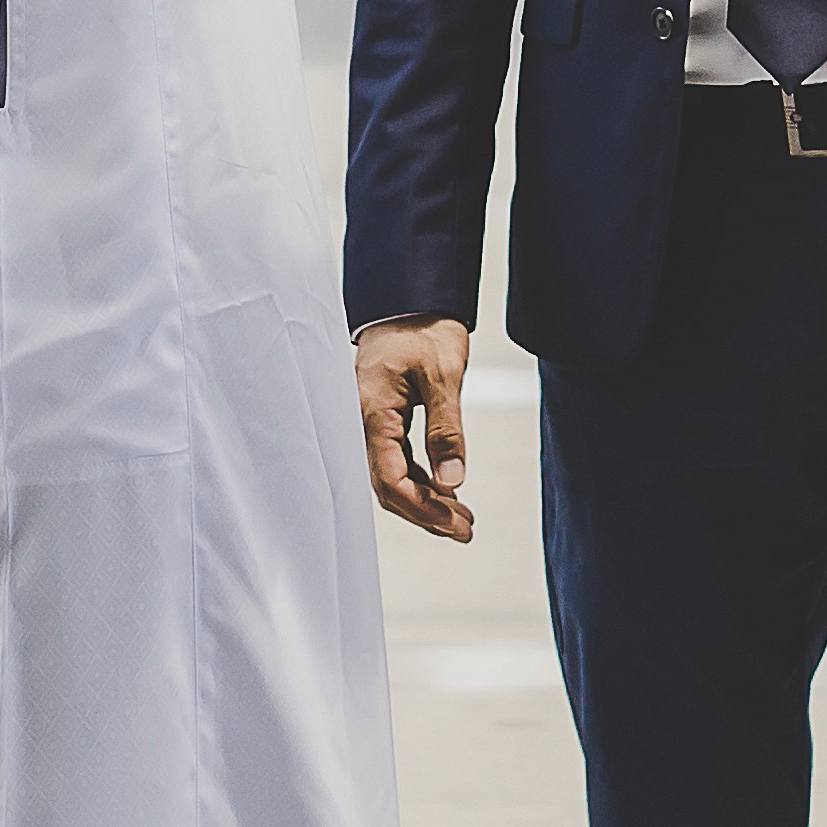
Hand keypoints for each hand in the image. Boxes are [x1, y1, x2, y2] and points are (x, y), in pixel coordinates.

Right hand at [356, 318, 474, 541]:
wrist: (410, 295)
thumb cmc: (423, 327)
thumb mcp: (444, 375)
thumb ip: (446, 429)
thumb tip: (453, 481)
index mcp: (371, 413)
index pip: (390, 479)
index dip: (421, 508)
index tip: (454, 524)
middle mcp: (362, 422)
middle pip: (388, 486)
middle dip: (425, 513)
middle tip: (464, 530)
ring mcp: (369, 421)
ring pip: (392, 475)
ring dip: (425, 499)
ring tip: (461, 517)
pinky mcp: (381, 417)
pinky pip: (395, 458)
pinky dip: (420, 478)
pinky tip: (446, 489)